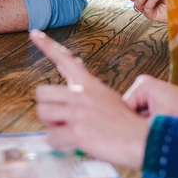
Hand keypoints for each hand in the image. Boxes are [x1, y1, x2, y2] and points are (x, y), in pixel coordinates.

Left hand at [30, 30, 148, 168]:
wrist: (144, 141)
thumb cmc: (124, 123)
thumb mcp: (107, 96)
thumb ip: (87, 84)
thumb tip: (76, 64)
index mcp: (89, 84)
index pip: (64, 58)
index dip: (47, 45)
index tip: (34, 33)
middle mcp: (81, 94)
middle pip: (41, 93)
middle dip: (46, 108)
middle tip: (61, 119)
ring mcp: (78, 112)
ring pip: (42, 113)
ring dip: (51, 126)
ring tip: (69, 131)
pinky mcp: (77, 132)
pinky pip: (50, 137)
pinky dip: (57, 144)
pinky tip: (71, 144)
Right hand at [123, 75, 177, 128]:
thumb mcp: (160, 121)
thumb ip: (138, 126)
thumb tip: (123, 134)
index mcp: (142, 85)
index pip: (123, 108)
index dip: (128, 124)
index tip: (136, 133)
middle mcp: (142, 87)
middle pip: (128, 111)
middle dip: (135, 124)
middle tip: (146, 132)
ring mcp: (147, 94)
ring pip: (135, 116)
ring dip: (142, 125)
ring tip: (154, 130)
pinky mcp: (153, 102)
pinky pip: (142, 117)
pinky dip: (148, 125)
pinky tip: (156, 129)